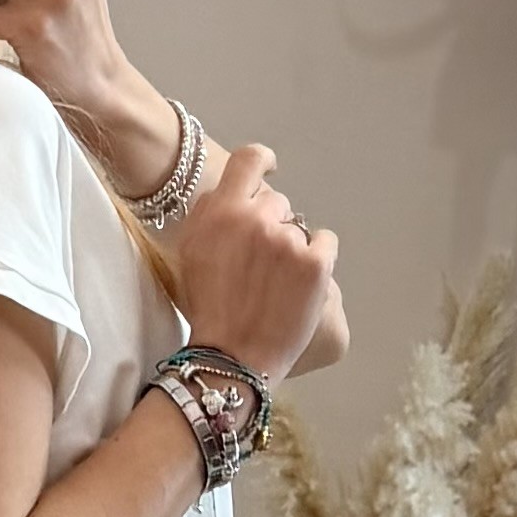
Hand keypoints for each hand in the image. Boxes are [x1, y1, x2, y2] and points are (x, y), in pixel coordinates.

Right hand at [168, 144, 337, 383]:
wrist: (231, 357)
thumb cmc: (208, 309)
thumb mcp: (190, 253)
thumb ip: (209, 214)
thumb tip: (231, 193)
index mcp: (221, 211)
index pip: (249, 160)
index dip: (263, 161)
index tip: (271, 169)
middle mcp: (255, 219)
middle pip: (277, 203)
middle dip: (272, 226)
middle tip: (262, 264)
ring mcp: (288, 241)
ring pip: (301, 226)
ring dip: (292, 248)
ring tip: (277, 284)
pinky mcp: (315, 265)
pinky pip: (325, 242)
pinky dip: (318, 259)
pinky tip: (302, 283)